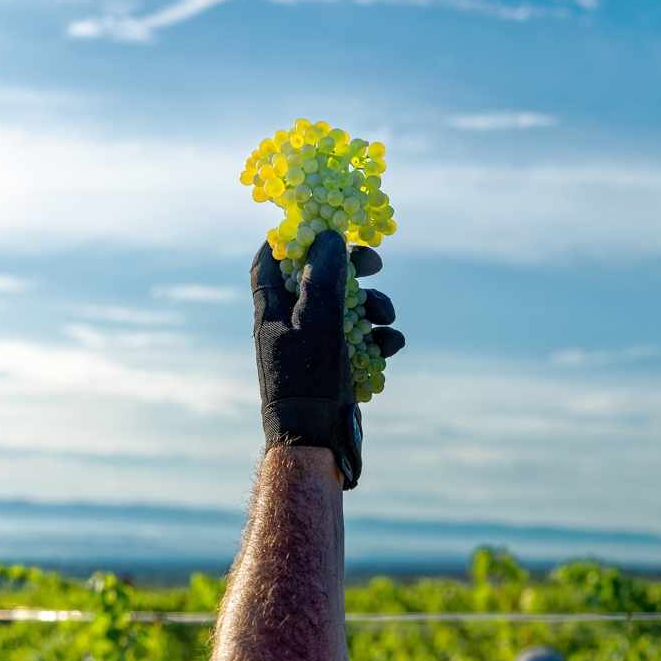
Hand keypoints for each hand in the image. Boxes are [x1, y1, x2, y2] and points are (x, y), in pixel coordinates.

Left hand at [251, 230, 404, 488]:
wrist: (316, 438)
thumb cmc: (307, 376)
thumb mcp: (316, 318)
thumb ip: (323, 273)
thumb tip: (329, 234)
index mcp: (273, 310)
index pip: (269, 262)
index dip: (290, 238)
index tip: (318, 223)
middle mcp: (292, 325)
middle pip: (321, 280)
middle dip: (351, 269)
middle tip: (375, 261)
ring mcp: (317, 347)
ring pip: (349, 309)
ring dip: (374, 306)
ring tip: (386, 317)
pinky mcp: (340, 367)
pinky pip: (363, 341)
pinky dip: (380, 339)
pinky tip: (391, 345)